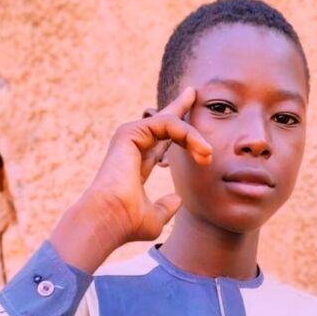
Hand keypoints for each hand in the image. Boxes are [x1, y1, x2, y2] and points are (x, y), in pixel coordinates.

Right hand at [81, 85, 211, 243]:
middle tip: (194, 92)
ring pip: (171, 123)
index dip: (179, 132)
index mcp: (137, 162)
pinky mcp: (131, 132)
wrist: (109, 220)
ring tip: (207, 154)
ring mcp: (130, 136)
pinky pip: (168, 123)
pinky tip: (200, 149)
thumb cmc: (126, 223)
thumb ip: (166, 206)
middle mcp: (132, 146)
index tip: (190, 121)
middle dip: (180, 107)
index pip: (161, 141)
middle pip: (162, 121)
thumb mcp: (155, 217)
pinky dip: (187, 133)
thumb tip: (177, 200)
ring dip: (194, 137)